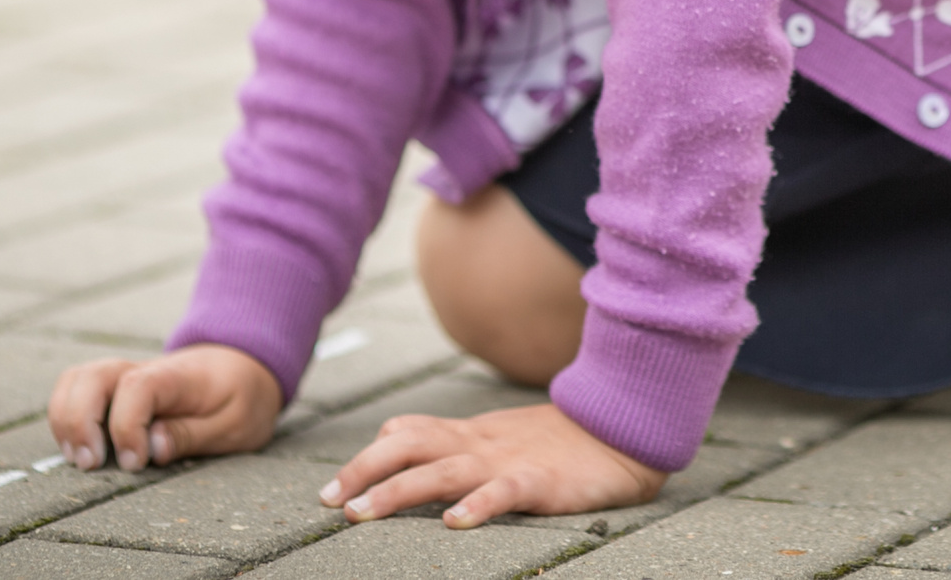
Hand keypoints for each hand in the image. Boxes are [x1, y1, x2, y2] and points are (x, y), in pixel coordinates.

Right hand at [47, 344, 283, 471]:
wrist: (245, 366)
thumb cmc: (241, 398)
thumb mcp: (235, 424)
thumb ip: (193, 434)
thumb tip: (153, 446)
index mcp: (179, 376)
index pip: (137, 386)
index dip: (126, 425)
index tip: (135, 462)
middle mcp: (145, 369)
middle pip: (93, 375)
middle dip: (79, 420)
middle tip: (90, 464)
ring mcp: (128, 376)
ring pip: (77, 379)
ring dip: (66, 418)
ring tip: (78, 458)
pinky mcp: (118, 389)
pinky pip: (78, 389)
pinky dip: (66, 415)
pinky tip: (78, 448)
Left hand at [327, 400, 665, 528]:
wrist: (622, 427)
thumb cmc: (561, 441)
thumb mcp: (500, 437)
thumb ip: (457, 443)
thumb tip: (403, 446)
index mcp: (471, 434)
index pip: (408, 432)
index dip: (367, 457)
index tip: (332, 488)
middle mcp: (479, 444)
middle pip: (408, 446)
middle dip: (362, 471)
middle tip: (328, 503)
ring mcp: (508, 461)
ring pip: (442, 470)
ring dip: (397, 491)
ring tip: (361, 513)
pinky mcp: (540, 481)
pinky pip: (504, 492)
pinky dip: (477, 506)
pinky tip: (454, 523)